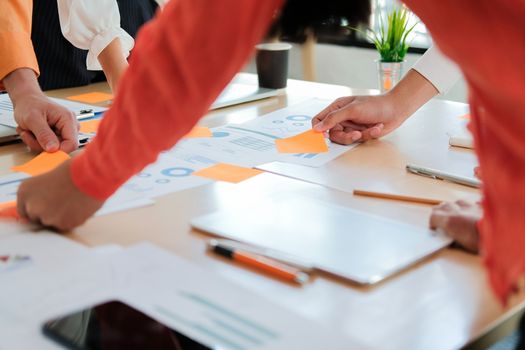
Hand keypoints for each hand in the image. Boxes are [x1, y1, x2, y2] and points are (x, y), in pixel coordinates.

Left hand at [3, 68, 78, 152]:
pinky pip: (50, 146)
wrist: (26, 100)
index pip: (72, 143)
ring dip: (37, 143)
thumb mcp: (33, 118)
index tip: (44, 150)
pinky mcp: (59, 135)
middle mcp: (70, 126)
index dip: (59, 150)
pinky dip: (38, 142)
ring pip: (54, 148)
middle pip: (62, 147)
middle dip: (42, 145)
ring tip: (29, 131)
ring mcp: (65, 131)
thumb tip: (53, 149)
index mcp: (68, 119)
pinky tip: (33, 133)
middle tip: (29, 135)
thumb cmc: (30, 104)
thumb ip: (44, 134)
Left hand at [17, 159, 103, 230]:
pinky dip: (73, 219)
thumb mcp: (48, 178)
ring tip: (74, 202)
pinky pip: (67, 225)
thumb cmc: (73, 170)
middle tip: (63, 202)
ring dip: (62, 217)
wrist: (91, 175)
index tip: (46, 207)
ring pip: (53, 223)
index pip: (24, 210)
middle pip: (38, 218)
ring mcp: (47, 218)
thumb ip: (41, 193)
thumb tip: (45, 203)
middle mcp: (32, 206)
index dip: (37, 208)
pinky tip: (80, 206)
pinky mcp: (63, 225)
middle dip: (49, 212)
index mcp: (25, 191)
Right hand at [312, 69, 439, 144]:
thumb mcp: (352, 109)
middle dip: (345, 136)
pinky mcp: (360, 133)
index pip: (319, 120)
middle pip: (332, 134)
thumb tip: (317, 127)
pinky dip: (369, 135)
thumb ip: (333, 118)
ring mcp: (350, 126)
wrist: (396, 110)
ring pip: (345, 139)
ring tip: (370, 129)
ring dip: (360, 136)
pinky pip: (358, 140)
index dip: (319, 129)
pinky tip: (376, 127)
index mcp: (337, 108)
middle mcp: (342, 118)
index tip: (324, 136)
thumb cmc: (375, 105)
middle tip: (355, 134)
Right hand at [429, 200, 481, 253]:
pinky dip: (471, 207)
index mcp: (450, 220)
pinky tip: (472, 211)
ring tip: (456, 214)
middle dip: (440, 212)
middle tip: (441, 220)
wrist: (501, 236)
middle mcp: (459, 210)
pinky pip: (474, 203)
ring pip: (457, 202)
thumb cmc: (482, 241)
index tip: (434, 228)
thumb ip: (452, 239)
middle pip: (443, 206)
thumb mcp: (461, 245)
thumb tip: (449, 239)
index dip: (433, 222)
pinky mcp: (483, 207)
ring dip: (455, 207)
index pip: (433, 216)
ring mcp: (471, 207)